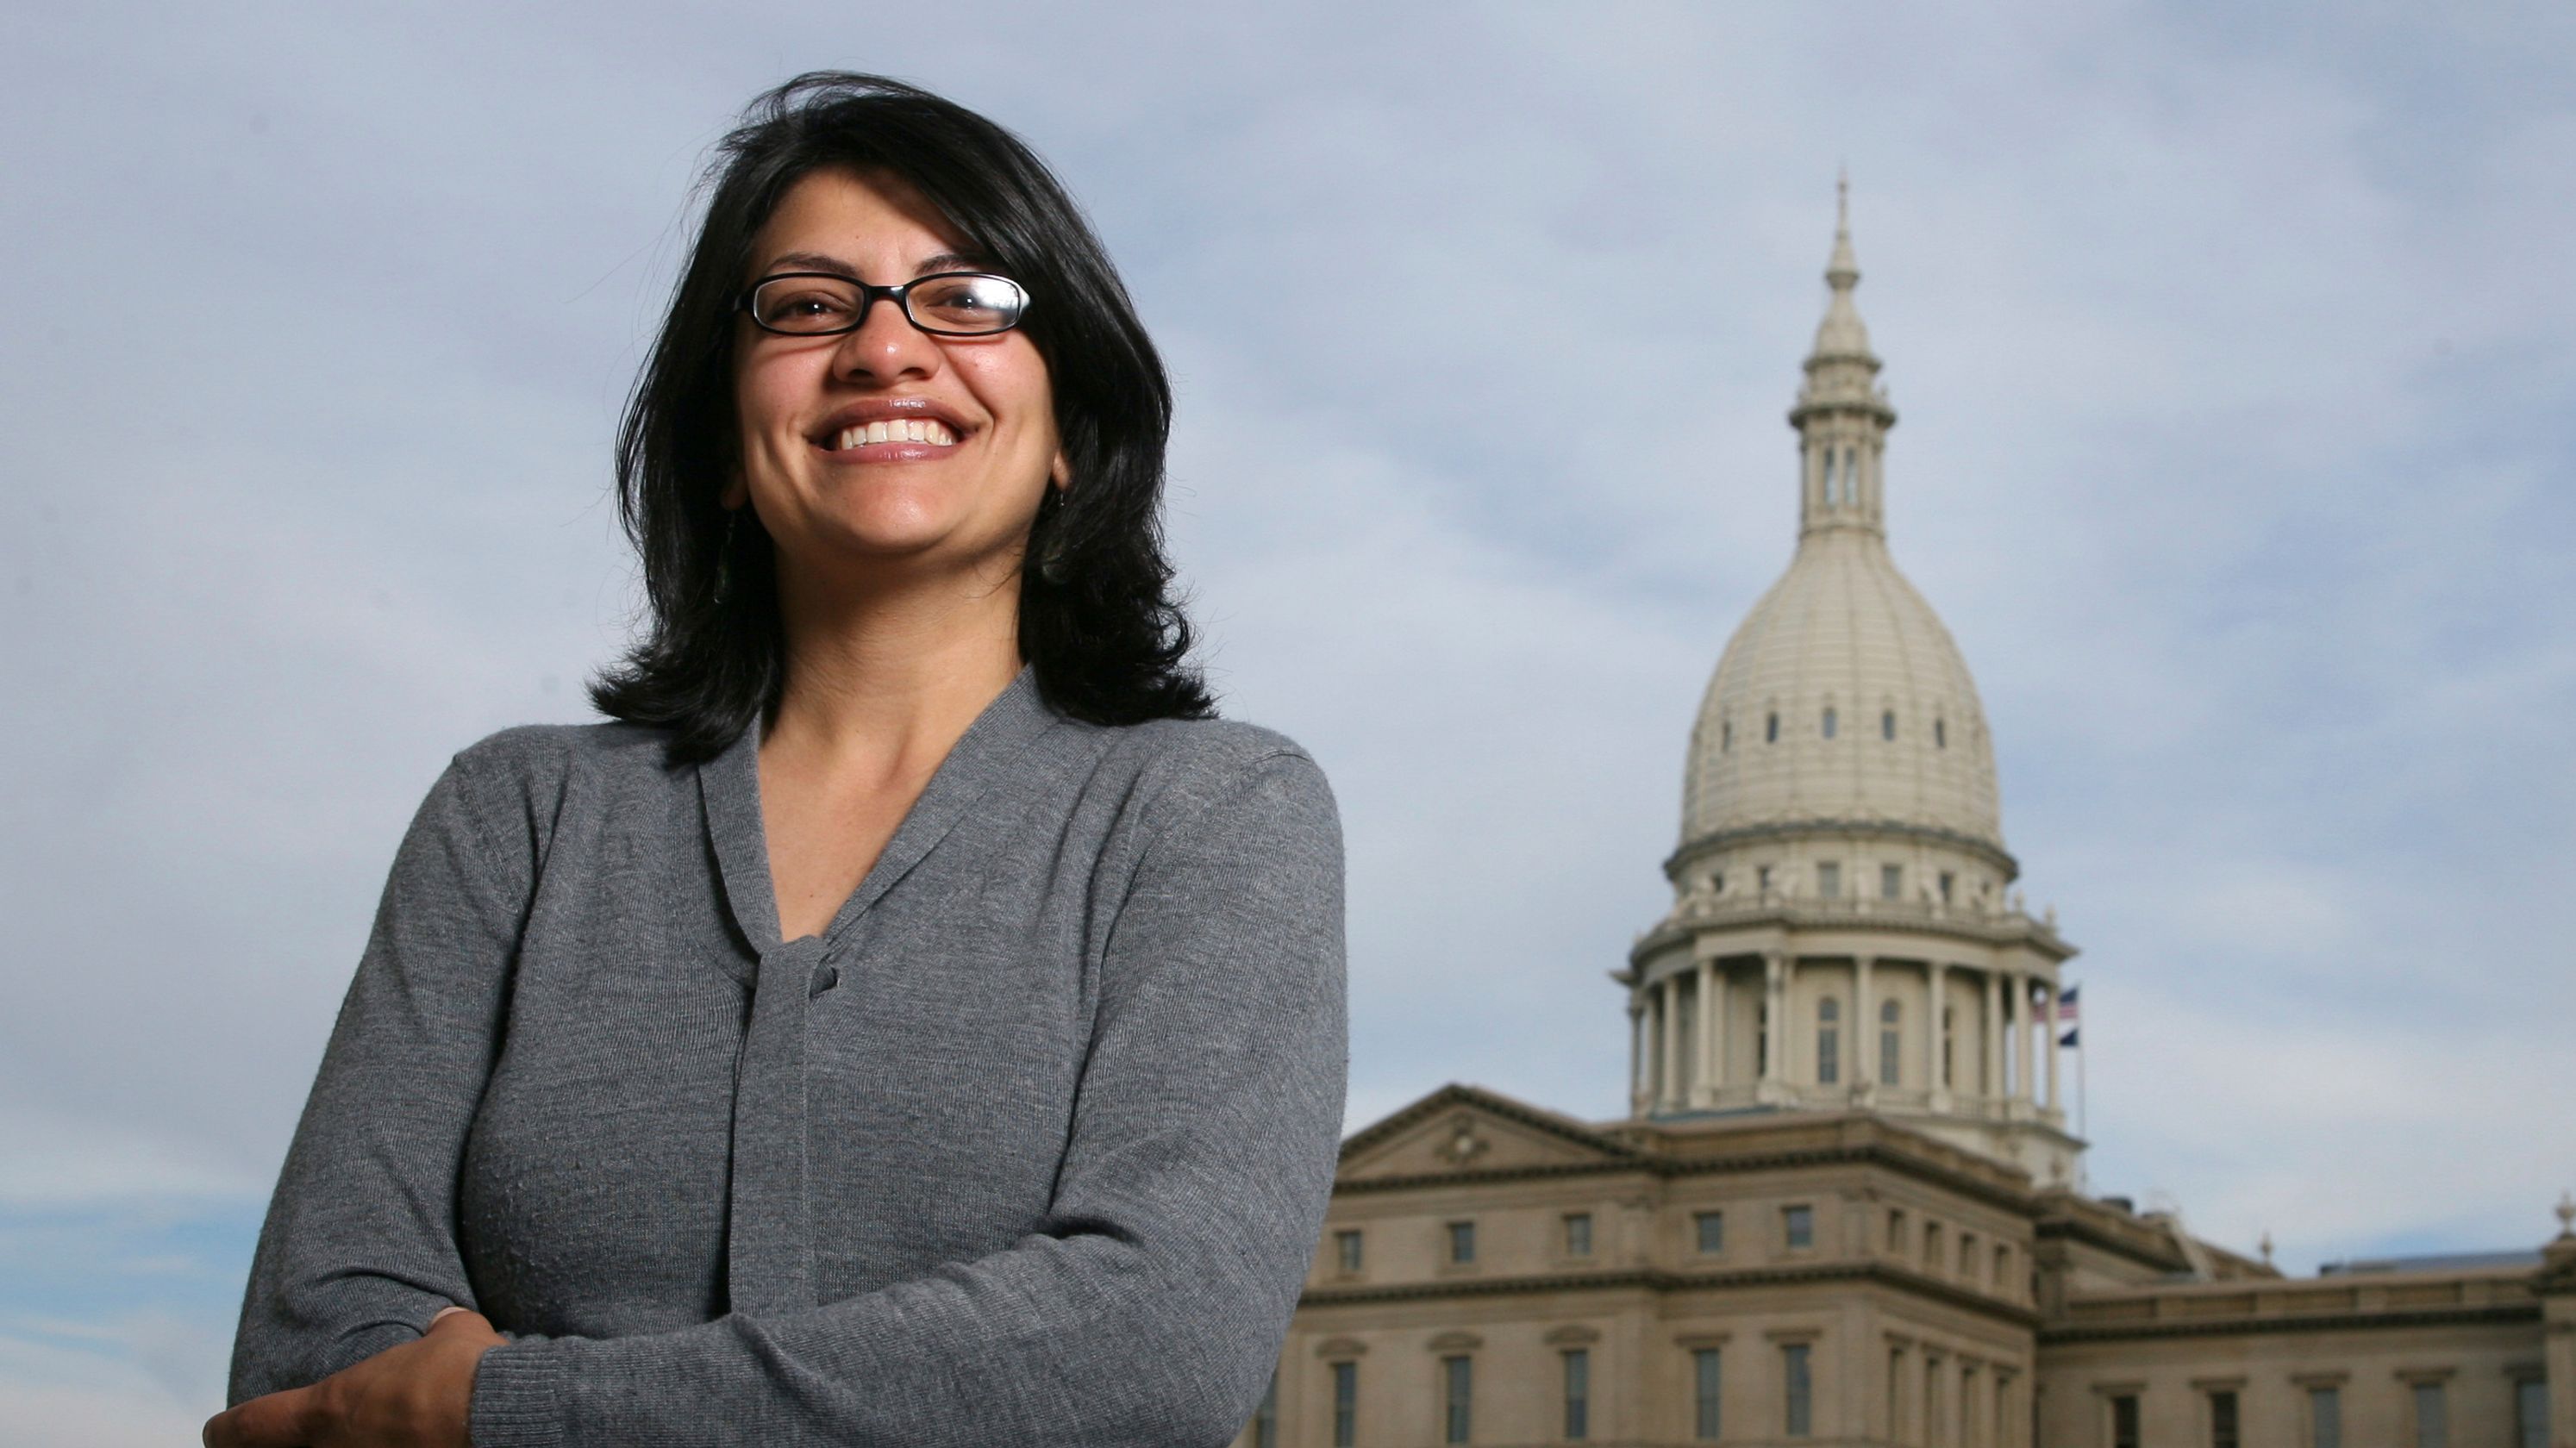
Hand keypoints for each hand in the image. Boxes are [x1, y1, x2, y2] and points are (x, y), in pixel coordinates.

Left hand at [205, 1308, 504, 1447]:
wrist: (502, 1415)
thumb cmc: (466, 1371)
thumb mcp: (452, 1334)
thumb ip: (438, 1331)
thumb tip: (446, 1323)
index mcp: (329, 1409)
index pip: (248, 1427)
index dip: (226, 1429)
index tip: (216, 1430)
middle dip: (286, 1445)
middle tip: (291, 1437)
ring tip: (363, 1439)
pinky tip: (410, 1445)